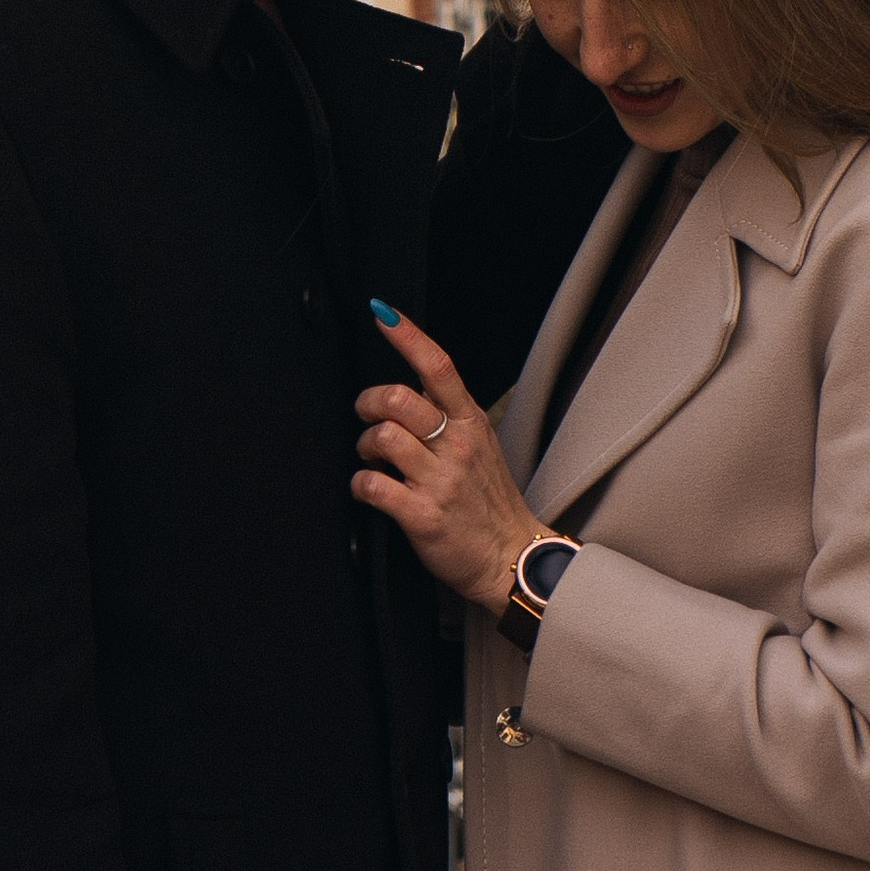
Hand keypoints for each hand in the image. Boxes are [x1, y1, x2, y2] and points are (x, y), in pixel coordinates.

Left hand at [356, 307, 547, 616]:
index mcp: (470, 422)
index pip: (438, 366)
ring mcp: (441, 481)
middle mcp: (457, 446)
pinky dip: (360, 484)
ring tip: (371, 458)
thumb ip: (448, 417)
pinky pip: (373, 486)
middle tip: (367, 417)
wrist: (509, 556)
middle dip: (368, 403)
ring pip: (382, 437)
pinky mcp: (423, 515)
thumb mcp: (480, 445)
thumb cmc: (489, 502)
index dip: (407, 336)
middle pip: (399, 398)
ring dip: (364, 446)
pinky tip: (369, 488)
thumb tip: (406, 394)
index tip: (381, 313)